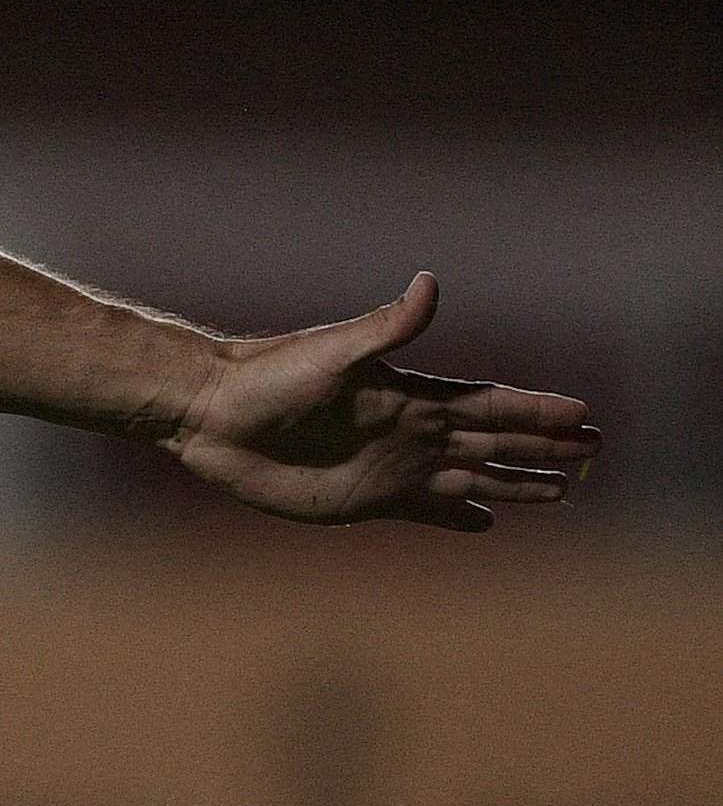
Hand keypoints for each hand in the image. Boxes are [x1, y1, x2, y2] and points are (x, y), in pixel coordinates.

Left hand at [167, 274, 599, 531]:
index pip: (492, 405)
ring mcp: (390, 468)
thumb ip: (388, 326)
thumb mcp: (332, 350)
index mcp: (411, 396)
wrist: (211, 413)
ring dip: (517, 484)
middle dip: (545, 448)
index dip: (538, 411)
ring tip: (562, 492)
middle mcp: (411, 432)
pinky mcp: (362, 500)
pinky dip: (458, 517)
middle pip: (495, 444)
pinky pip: (424, 512)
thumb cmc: (267, 377)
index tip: (585, 415)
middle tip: (595, 451)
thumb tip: (430, 282)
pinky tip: (486, 523)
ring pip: (472, 479)